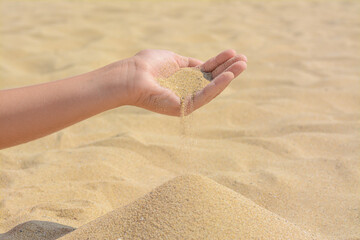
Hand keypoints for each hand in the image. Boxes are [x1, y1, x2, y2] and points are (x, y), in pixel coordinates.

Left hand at [124, 49, 246, 115]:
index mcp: (184, 79)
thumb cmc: (147, 65)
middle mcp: (187, 91)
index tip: (233, 53)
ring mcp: (186, 100)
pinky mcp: (184, 107)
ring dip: (228, 77)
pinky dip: (217, 86)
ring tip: (242, 66)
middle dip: (228, 69)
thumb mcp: (173, 59)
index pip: (206, 71)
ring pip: (211, 89)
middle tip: (244, 60)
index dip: (220, 62)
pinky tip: (228, 76)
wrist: (132, 76)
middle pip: (212, 80)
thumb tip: (202, 63)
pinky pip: (204, 96)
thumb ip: (188, 62)